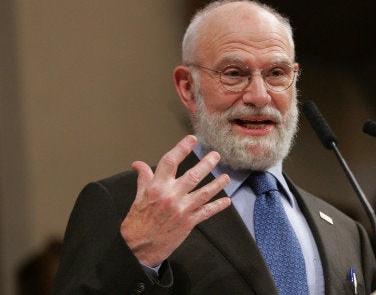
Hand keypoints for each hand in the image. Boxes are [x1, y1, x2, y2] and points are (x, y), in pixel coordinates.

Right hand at [120, 135, 231, 266]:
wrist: (138, 248)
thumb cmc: (137, 222)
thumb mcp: (138, 197)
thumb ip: (144, 178)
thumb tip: (138, 164)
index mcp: (156, 187)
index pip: (170, 162)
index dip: (181, 148)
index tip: (192, 139)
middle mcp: (171, 196)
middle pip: (193, 175)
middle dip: (207, 164)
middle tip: (216, 155)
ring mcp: (182, 209)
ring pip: (204, 192)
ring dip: (217, 184)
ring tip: (226, 177)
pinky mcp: (189, 222)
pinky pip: (207, 212)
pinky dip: (218, 206)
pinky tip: (226, 201)